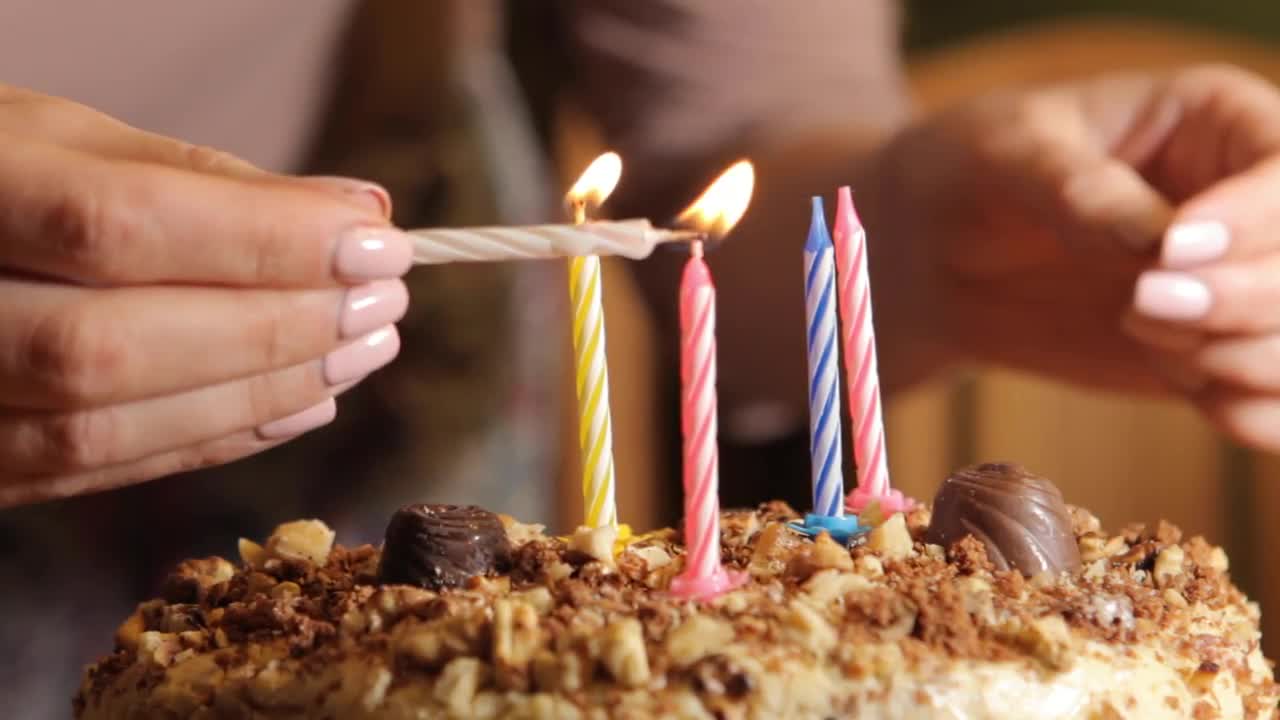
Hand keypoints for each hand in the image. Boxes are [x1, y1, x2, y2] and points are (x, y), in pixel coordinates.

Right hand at [0, 85, 413, 507]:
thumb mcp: (62, 140)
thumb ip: (201, 179)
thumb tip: (354, 210)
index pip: (117, 227)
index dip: (262, 242)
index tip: (376, 242)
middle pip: (112, 344)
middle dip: (275, 327)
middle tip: (383, 302)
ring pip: (106, 424)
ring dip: (261, 392)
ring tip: (360, 351)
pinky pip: (100, 471)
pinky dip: (216, 436)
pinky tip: (302, 402)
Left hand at [869, 65, 1279, 448]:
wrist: (936, 252)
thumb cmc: (973, 174)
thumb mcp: (1009, 156)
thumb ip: (1081, 191)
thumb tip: (1156, 239)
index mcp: (1220, 121)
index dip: (1255, 219)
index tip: (1172, 250)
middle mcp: (1253, 205)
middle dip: (1246, 299)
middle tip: (1141, 306)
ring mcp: (1244, 285)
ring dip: (1242, 359)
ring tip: (1140, 332)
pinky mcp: (1222, 353)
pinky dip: (1251, 413)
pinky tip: (1183, 386)